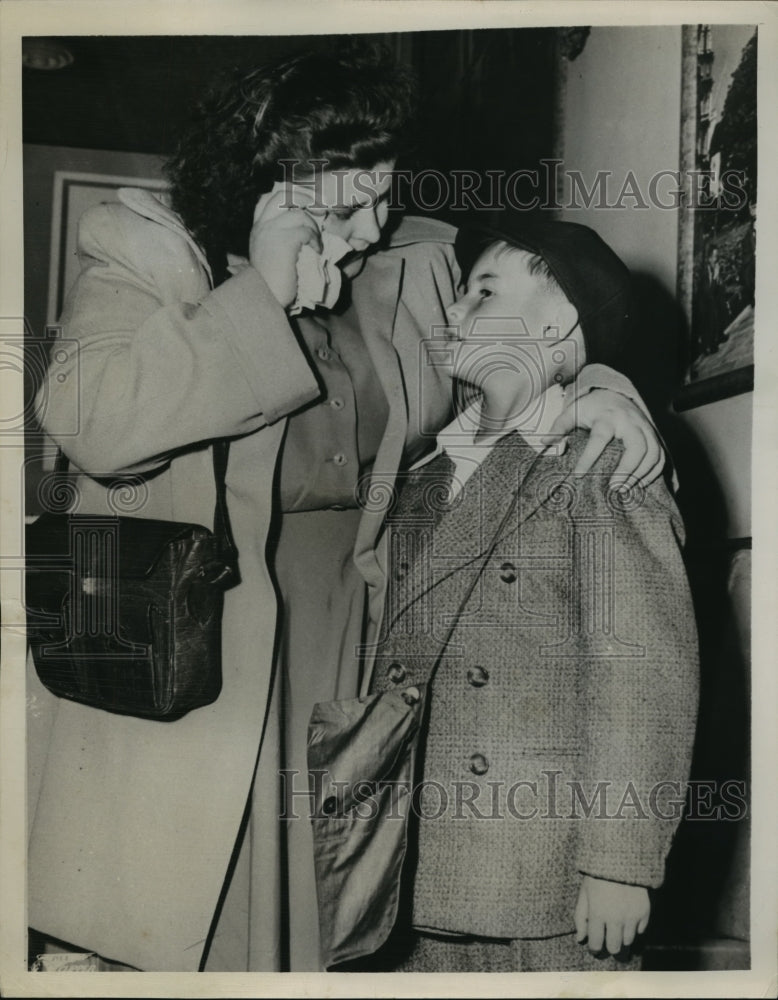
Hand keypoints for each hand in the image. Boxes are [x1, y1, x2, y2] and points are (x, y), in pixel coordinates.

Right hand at [248, 188, 322, 308]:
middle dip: (305, 198)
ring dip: (313, 225)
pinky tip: (317, 250)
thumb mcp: (271, 254)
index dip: (290, 194)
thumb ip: (280, 238)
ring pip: (298, 213)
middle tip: (319, 210)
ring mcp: (271, 231)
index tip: (306, 203)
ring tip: (316, 241)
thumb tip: (305, 228)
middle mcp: (262, 225)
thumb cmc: (270, 283)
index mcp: (258, 227)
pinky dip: (315, 239)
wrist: (262, 298)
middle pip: (283, 194)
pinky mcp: (283, 241)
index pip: (269, 197)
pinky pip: (305, 230)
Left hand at [541, 388, 664, 488]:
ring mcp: (645, 428)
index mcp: (607, 416)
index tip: (578, 475)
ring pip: (653, 452)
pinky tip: (640, 485)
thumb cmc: (591, 408)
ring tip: (625, 490)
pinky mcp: (654, 435)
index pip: (599, 438)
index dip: (589, 457)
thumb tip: (546, 442)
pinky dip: (654, 472)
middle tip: (614, 487)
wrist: (614, 394)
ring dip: (642, 474)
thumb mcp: (572, 412)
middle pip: (637, 445)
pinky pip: (660, 455)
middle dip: (627, 469)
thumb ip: (559, 427)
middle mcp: (630, 421)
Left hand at [574, 875, 649, 954]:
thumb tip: (580, 939)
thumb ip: (580, 917)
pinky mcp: (645, 912)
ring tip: (617, 927)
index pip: (596, 944)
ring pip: (628, 941)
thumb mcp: (584, 893)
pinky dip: (634, 928)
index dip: (594, 949)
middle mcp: (616, 918)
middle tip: (607, 941)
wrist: (621, 858)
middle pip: (615, 948)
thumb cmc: (597, 875)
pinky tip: (627, 918)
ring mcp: (632, 916)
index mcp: (598, 913)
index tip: (594, 947)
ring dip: (622, 937)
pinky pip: (640, 931)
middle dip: (609, 947)